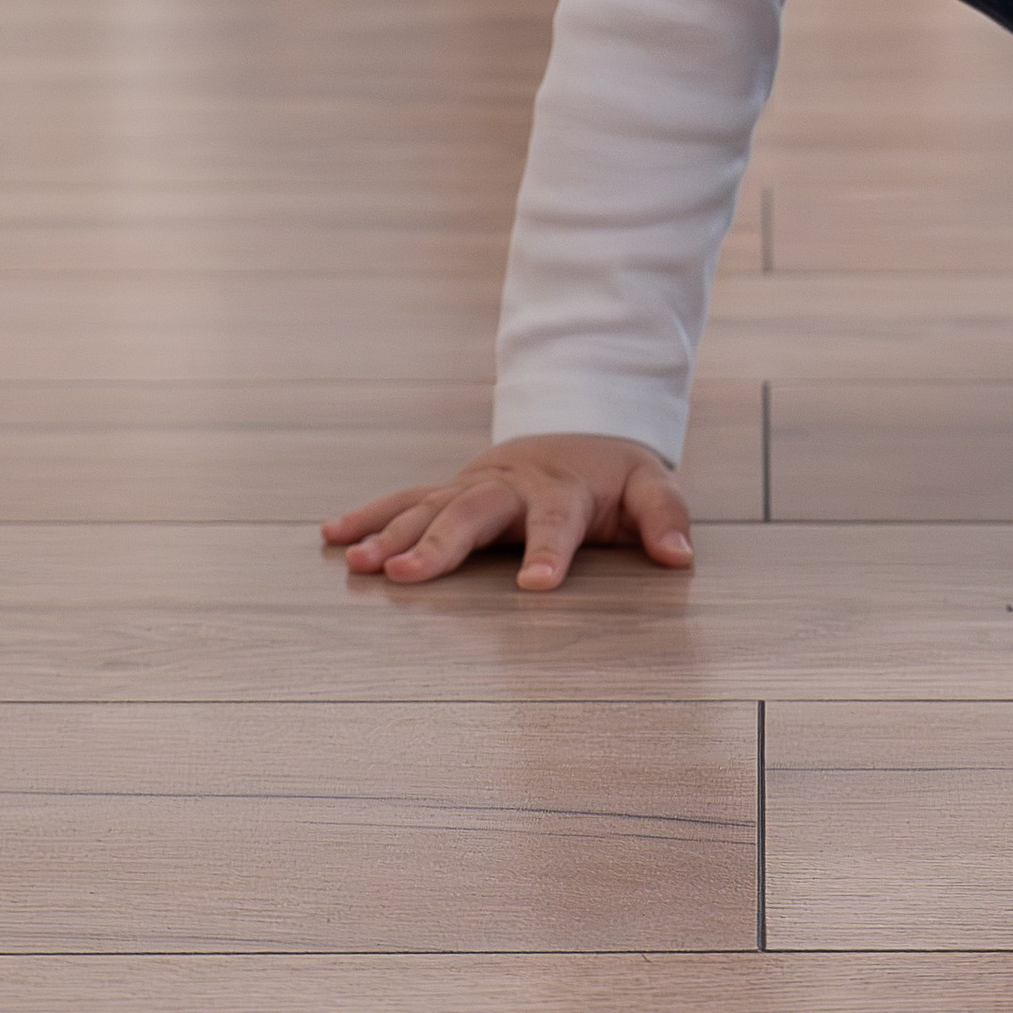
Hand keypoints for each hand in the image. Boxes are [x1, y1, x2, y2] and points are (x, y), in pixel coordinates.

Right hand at [320, 433, 691, 592]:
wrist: (577, 428)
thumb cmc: (614, 474)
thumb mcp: (651, 484)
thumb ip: (666, 516)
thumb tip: (680, 556)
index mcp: (563, 489)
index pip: (559, 521)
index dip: (552, 551)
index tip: (539, 585)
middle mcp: (510, 485)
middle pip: (475, 513)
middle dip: (439, 544)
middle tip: (404, 576)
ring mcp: (474, 484)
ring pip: (428, 507)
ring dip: (391, 535)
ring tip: (357, 565)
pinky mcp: (450, 489)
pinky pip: (404, 499)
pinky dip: (367, 515)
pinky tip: (331, 536)